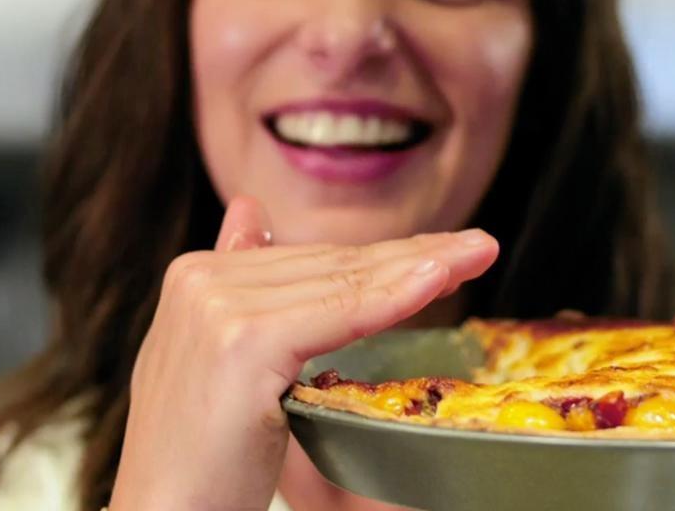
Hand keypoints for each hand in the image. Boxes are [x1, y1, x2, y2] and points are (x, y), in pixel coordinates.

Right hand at [109, 196, 498, 510]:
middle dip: (412, 255)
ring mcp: (219, 306)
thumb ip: (241, 284)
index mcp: (196, 277)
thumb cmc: (200, 462)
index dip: (383, 255)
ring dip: (419, 267)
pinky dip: (394, 297)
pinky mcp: (244, 339)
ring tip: (475, 256)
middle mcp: (202, 280)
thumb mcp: (220, 359)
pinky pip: (341, 313)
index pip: (312, 259)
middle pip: (332, 265)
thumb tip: (252, 212)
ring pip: (344, 285)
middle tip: (477, 247)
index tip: (442, 250)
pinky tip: (436, 279)